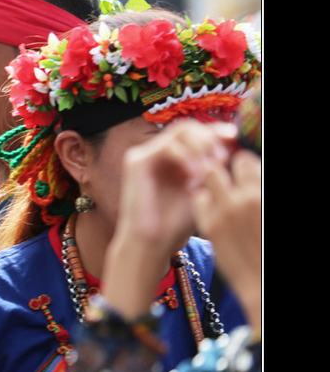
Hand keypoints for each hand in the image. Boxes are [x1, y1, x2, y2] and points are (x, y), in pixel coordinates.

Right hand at [115, 119, 235, 259]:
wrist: (152, 243)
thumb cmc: (175, 225)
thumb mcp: (202, 192)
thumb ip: (212, 169)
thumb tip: (230, 147)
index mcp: (170, 160)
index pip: (195, 134)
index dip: (215, 131)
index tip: (234, 137)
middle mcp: (156, 154)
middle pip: (188, 128)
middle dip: (210, 138)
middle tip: (221, 159)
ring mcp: (144, 156)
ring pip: (179, 132)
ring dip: (200, 146)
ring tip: (208, 169)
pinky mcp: (136, 162)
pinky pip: (167, 146)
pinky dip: (185, 156)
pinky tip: (193, 174)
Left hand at [192, 149, 260, 329]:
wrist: (263, 282)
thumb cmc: (265, 248)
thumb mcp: (268, 213)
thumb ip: (258, 192)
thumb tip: (251, 181)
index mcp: (261, 195)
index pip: (244, 159)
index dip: (241, 165)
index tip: (241, 173)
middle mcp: (245, 199)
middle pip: (222, 164)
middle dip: (223, 168)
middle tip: (225, 180)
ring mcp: (225, 212)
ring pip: (207, 178)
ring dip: (210, 181)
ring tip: (217, 192)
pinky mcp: (210, 227)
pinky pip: (198, 199)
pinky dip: (202, 198)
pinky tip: (210, 207)